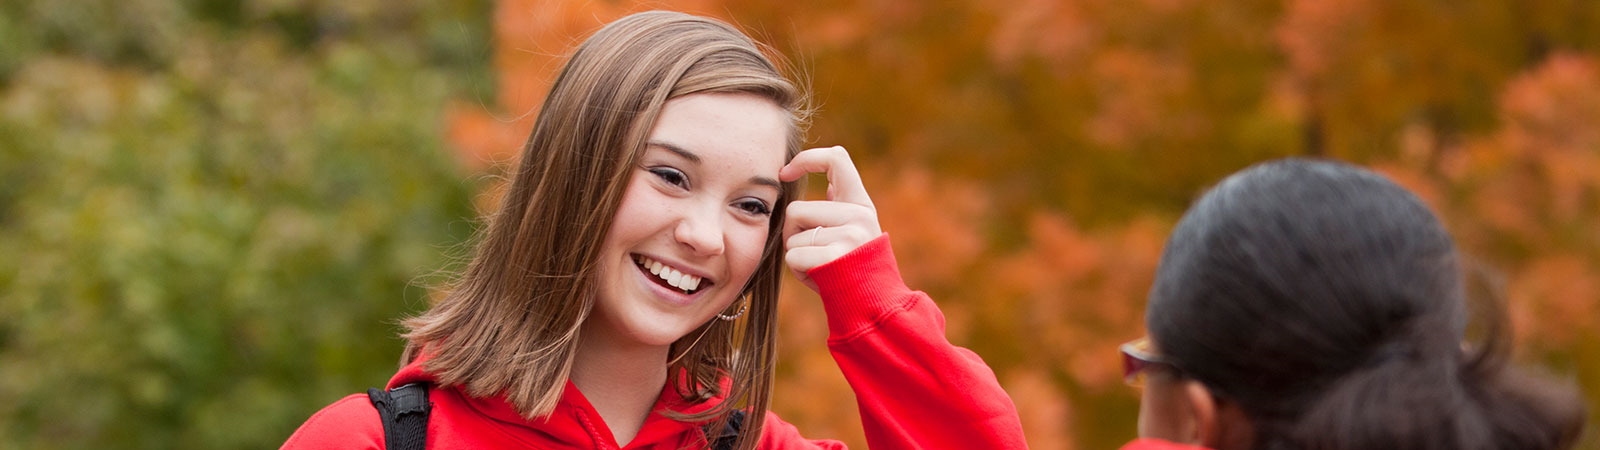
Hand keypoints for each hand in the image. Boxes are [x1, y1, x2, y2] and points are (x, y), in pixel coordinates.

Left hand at [780, 146, 882, 290]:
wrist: (875, 306)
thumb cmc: (855, 269)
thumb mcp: (856, 231)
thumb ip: (841, 207)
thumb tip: (827, 181)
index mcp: (861, 204)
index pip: (836, 158)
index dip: (806, 159)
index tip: (785, 173)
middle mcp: (859, 215)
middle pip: (796, 210)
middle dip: (793, 234)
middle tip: (814, 253)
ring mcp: (849, 235)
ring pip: (792, 236)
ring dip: (796, 255)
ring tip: (820, 267)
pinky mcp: (835, 257)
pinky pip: (793, 257)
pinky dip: (797, 271)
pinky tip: (818, 279)